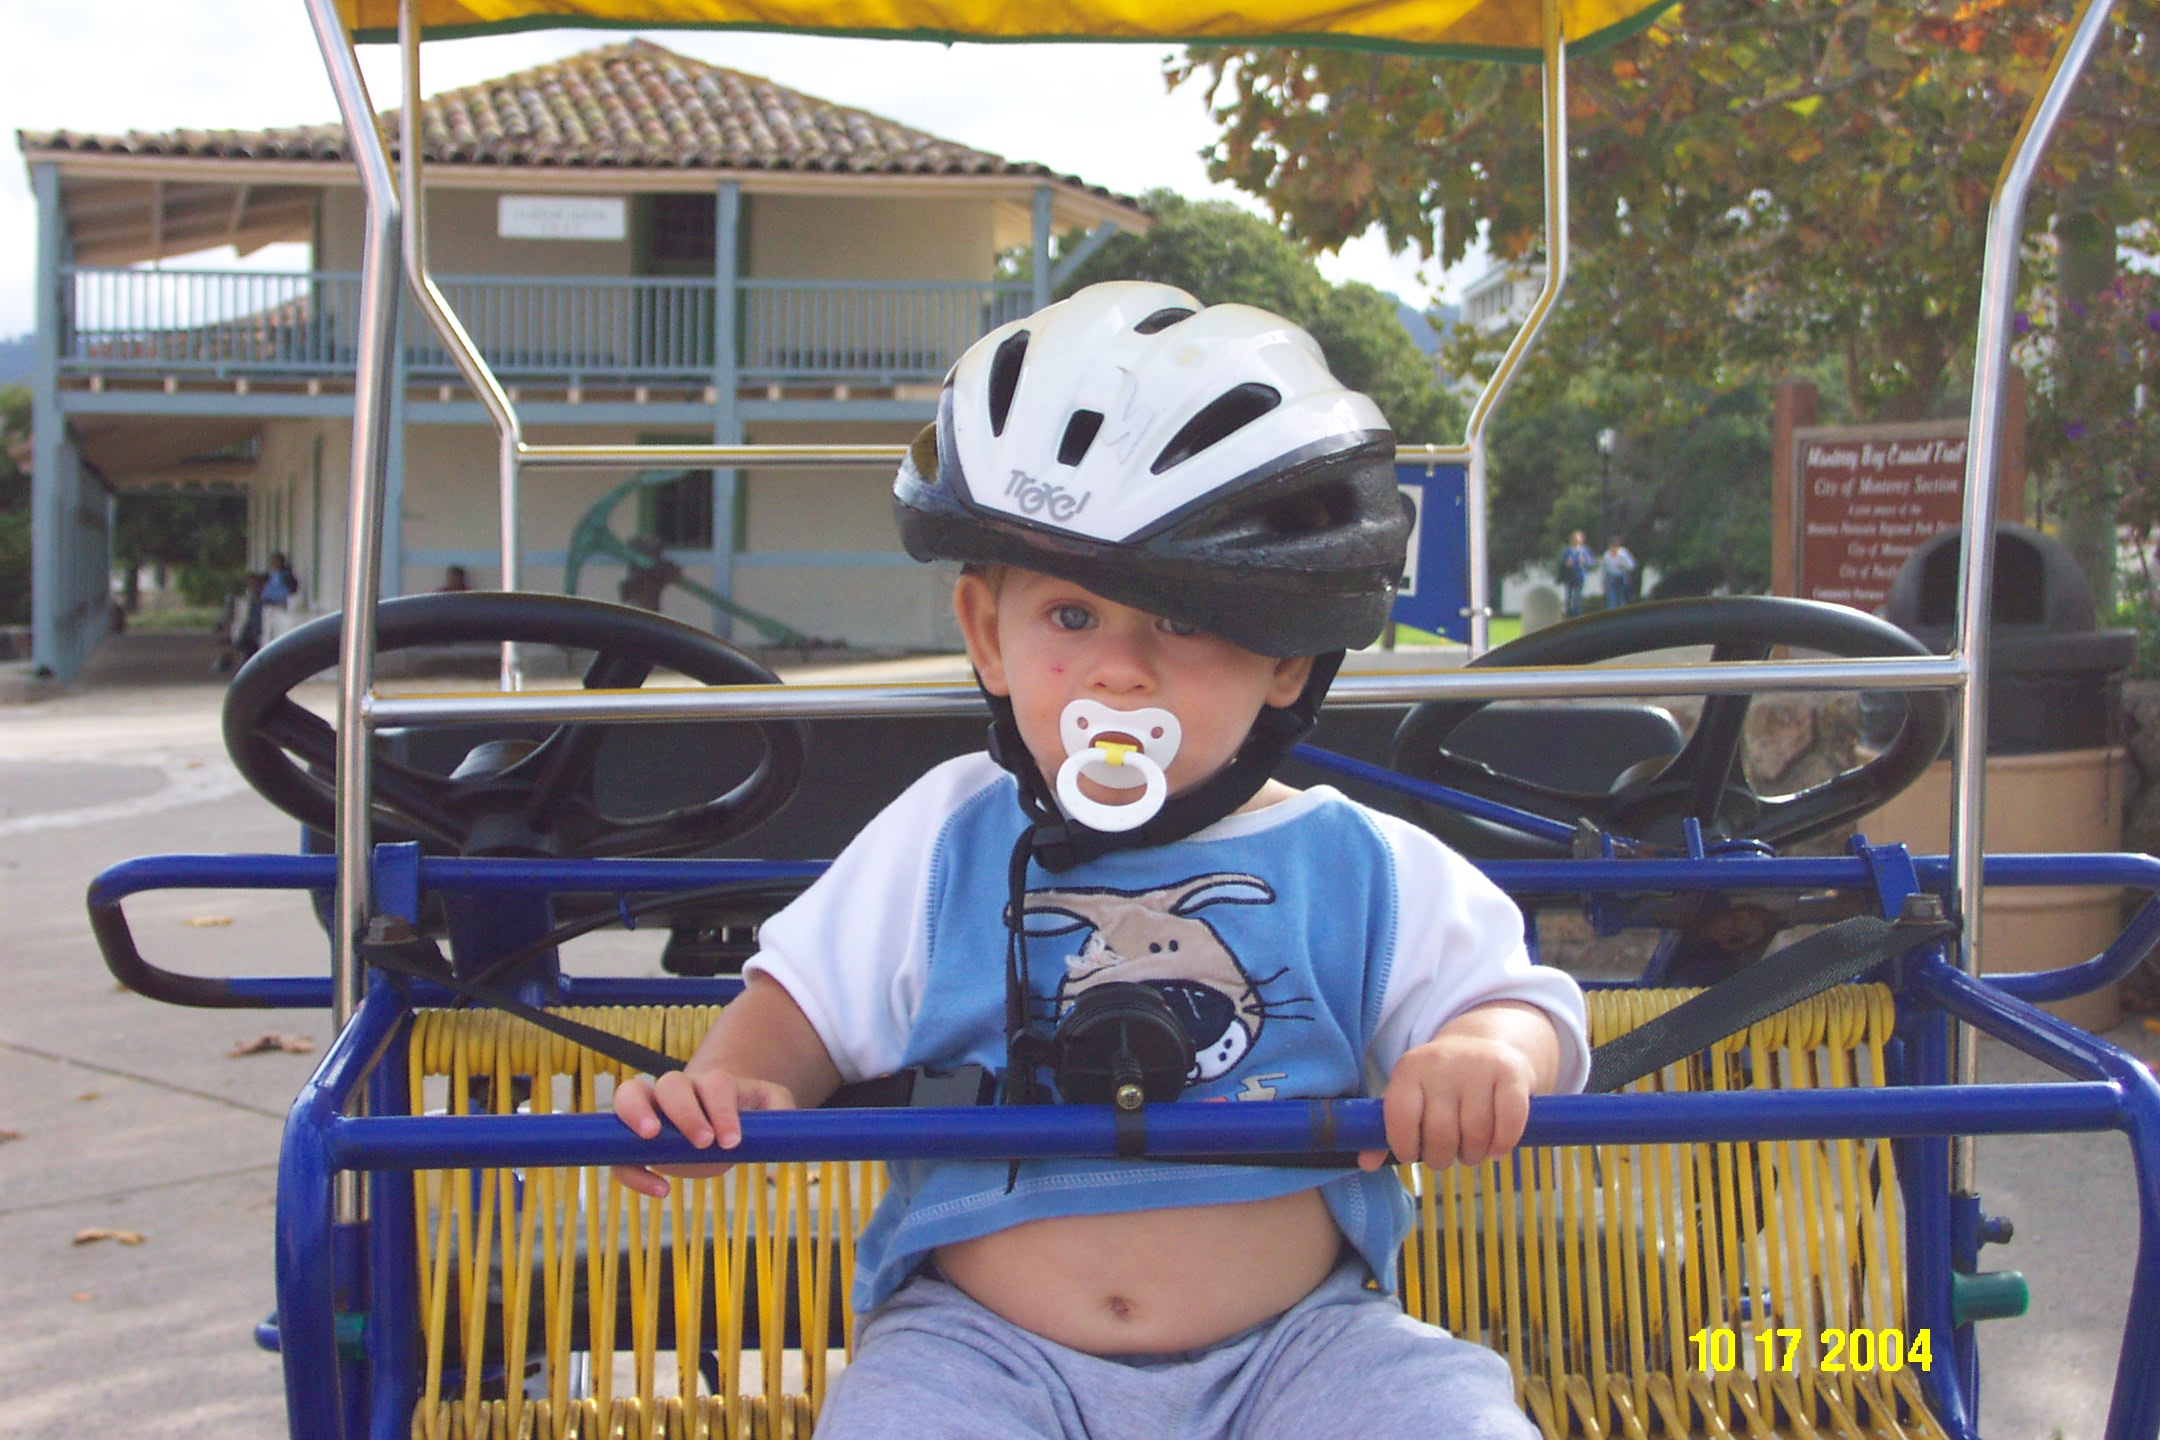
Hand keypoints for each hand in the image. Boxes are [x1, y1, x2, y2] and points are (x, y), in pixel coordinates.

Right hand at [610, 1066, 796, 1197]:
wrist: (717, 1122)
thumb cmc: (745, 1114)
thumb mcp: (772, 1107)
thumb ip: (780, 1111)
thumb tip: (781, 1139)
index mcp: (713, 1083)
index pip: (714, 1086)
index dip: (721, 1110)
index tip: (732, 1141)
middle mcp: (678, 1089)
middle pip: (670, 1083)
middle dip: (685, 1111)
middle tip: (702, 1142)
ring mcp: (651, 1110)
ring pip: (629, 1095)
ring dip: (636, 1113)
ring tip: (651, 1139)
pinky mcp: (634, 1141)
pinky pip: (619, 1150)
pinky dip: (632, 1169)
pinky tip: (661, 1190)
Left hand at [1362, 1032, 1537, 1172]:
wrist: (1485, 1044)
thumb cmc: (1438, 1084)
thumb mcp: (1409, 1095)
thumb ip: (1386, 1129)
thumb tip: (1365, 1163)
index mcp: (1410, 1069)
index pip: (1400, 1115)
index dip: (1404, 1145)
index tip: (1411, 1154)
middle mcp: (1443, 1064)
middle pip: (1440, 1132)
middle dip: (1441, 1158)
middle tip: (1445, 1156)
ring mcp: (1479, 1066)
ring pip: (1476, 1133)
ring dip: (1473, 1155)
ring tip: (1470, 1151)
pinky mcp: (1511, 1073)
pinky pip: (1510, 1121)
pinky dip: (1503, 1144)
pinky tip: (1496, 1149)